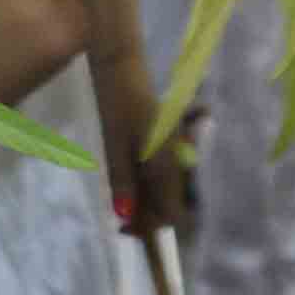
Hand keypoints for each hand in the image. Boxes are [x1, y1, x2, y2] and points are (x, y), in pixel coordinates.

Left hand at [113, 109, 194, 241]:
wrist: (122, 66)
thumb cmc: (118, 103)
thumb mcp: (114, 144)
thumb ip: (122, 180)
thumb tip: (124, 216)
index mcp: (169, 163)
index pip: (173, 212)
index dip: (150, 226)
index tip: (122, 229)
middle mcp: (180, 160)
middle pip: (173, 203)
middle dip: (149, 216)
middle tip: (120, 221)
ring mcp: (177, 151)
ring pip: (169, 190)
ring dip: (148, 202)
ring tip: (122, 203)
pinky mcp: (170, 143)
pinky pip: (166, 174)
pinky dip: (149, 185)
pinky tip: (130, 183)